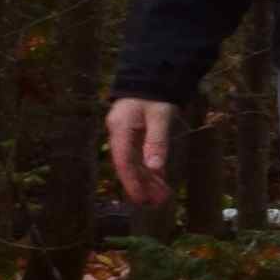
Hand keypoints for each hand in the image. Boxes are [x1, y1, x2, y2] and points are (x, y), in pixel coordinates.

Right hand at [105, 96, 177, 216]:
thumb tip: (155, 168)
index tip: (140, 199)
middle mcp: (118, 134)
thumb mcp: (160, 115)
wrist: (151, 76)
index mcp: (120, 128)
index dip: (131, 182)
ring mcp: (124, 135)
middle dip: (141, 185)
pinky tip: (159, 182)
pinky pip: (139, 156)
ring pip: (134, 163)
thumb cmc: (156, 93)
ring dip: (147, 180)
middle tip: (155, 204)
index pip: (123, 161)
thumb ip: (157, 141)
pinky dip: (149, 169)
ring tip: (161, 198)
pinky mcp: (132, 136)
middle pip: (128, 165)